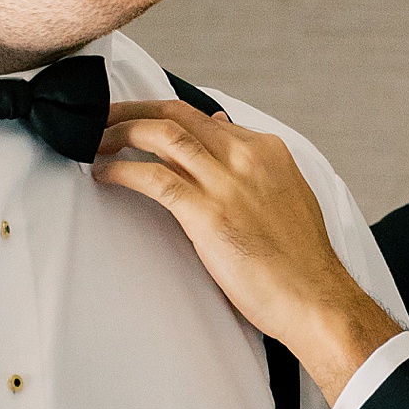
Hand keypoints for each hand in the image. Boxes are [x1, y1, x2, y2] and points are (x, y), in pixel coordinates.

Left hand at [93, 99, 403, 404]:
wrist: (316, 298)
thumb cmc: (299, 260)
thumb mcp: (284, 195)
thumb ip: (254, 163)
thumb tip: (222, 125)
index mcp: (265, 149)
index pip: (201, 115)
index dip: (160, 113)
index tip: (134, 120)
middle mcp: (246, 156)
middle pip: (175, 113)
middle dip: (130, 110)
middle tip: (99, 118)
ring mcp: (227, 182)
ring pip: (160, 135)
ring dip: (118, 134)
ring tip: (93, 142)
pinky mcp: (208, 213)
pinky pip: (154, 177)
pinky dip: (122, 170)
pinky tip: (104, 174)